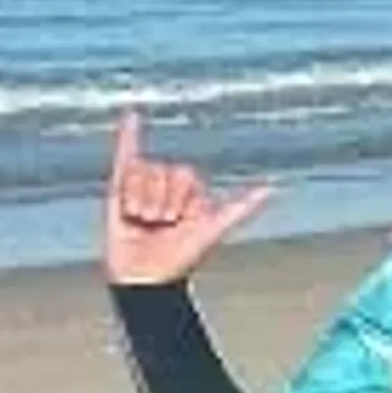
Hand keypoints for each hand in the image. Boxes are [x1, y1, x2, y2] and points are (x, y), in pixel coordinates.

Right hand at [102, 107, 276, 288]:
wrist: (146, 276)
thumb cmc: (181, 257)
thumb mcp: (214, 229)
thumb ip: (240, 207)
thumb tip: (272, 188)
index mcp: (192, 190)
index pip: (185, 173)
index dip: (182, 198)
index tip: (182, 221)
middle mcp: (169, 185)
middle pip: (163, 171)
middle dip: (159, 200)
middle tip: (159, 224)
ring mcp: (144, 185)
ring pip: (141, 172)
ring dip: (139, 199)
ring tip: (141, 220)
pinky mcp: (119, 188)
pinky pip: (125, 156)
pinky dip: (127, 135)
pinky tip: (132, 116)